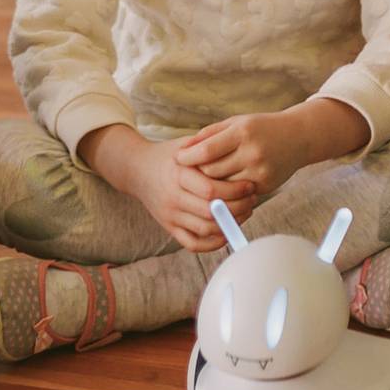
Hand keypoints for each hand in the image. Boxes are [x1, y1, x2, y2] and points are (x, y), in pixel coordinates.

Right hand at [87, 128, 255, 254]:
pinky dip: (212, 244)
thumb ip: (208, 148)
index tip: (250, 185)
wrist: (137, 170)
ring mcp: (170, 216)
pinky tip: (227, 232)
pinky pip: (193, 244)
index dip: (235, 191)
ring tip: (245, 213)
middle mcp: (173, 198)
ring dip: (230, 225)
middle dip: (238, 208)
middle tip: (252, 200)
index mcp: (178, 175)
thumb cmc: (167, 155)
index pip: (211, 190)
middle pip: (211, 212)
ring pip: (205, 229)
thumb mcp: (184, 145)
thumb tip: (238, 151)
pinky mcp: (169, 228)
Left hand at [175, 101, 365, 200]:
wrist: (298, 137)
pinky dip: (228, 191)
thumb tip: (182, 148)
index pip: (206, 150)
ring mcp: (260, 171)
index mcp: (242, 132)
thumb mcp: (235, 122)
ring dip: (212, 185)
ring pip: (223, 187)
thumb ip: (209, 134)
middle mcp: (252, 153)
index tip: (178, 159)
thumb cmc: (261, 127)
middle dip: (198, 173)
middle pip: (212, 172)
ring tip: (204, 179)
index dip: (188, 157)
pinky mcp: (265, 186)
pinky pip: (238, 195)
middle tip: (188, 172)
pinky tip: (224, 185)